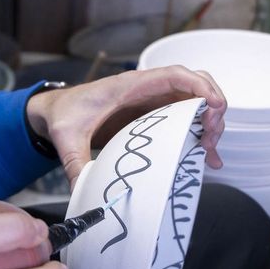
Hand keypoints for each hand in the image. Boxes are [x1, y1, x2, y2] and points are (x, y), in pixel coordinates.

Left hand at [25, 66, 226, 183]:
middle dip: (211, 107)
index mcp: (129, 86)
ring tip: (210, 151)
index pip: (173, 75)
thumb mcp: (66, 139)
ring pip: (195, 101)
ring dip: (209, 121)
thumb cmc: (63, 115)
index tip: (214, 106)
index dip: (200, 86)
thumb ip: (76, 165)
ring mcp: (153, 100)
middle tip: (211, 138)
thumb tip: (82, 193)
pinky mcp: (154, 114)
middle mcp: (147, 89)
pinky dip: (199, 132)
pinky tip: (207, 156)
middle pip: (194, 85)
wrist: (55, 111)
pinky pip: (185, 116)